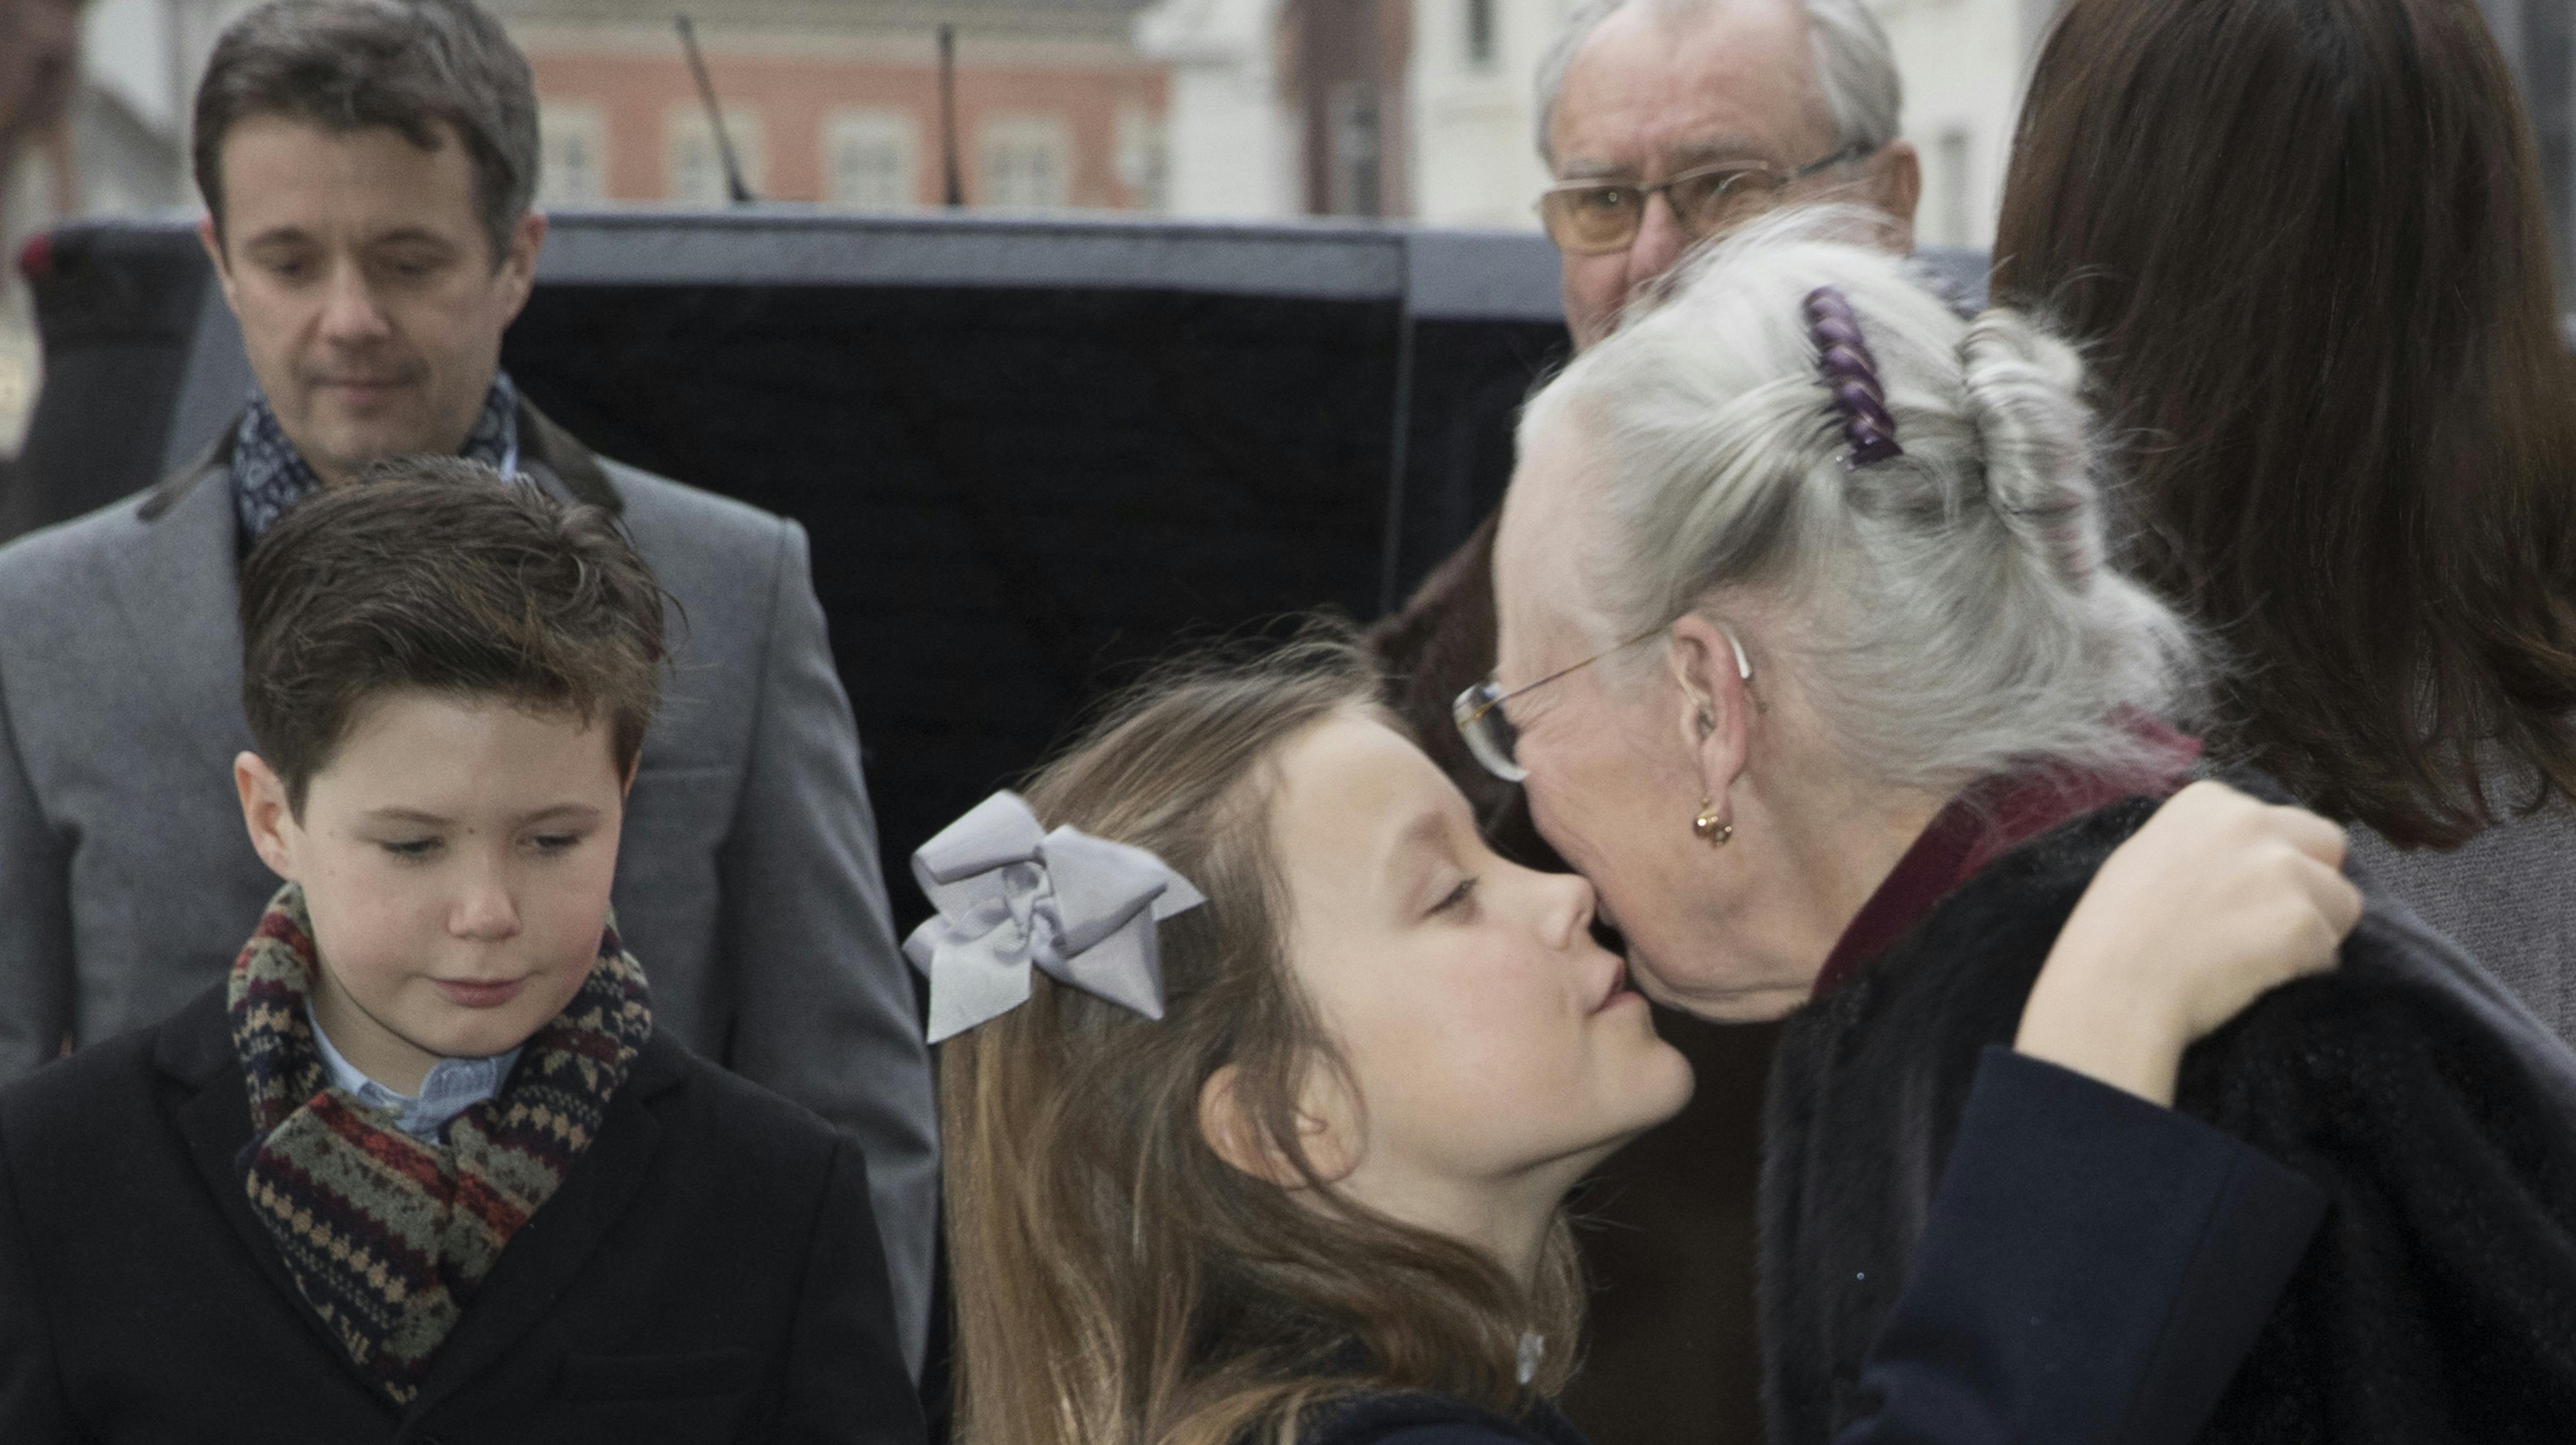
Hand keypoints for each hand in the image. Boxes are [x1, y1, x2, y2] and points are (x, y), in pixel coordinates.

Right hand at [2015, 781, 2361, 1104]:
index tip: (2237, 896)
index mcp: (2210, 801)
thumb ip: (2206, 845)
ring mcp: (2280, 870)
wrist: (2112, 987)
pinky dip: (2303, 972)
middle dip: (2311, 883)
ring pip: (2341, 902)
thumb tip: (2251, 861)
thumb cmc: (2114, 933)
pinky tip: (2254, 980)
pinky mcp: (2301, 922)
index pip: (2281, 823)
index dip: (2270, 863)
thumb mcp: (2149, 857)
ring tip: (2256, 959)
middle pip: (2327, 846)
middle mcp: (2251, 820)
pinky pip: (2330, 952)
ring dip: (2313, 932)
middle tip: (2268, 925)